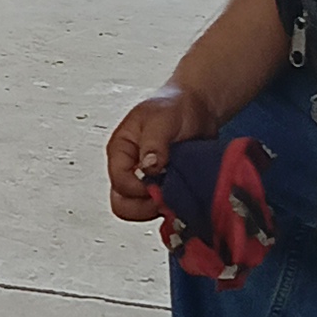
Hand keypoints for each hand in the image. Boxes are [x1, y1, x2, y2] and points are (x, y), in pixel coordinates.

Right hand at [106, 83, 218, 220]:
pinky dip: (172, 206)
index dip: (139, 188)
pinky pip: (160, 207)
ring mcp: (146, 181)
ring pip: (140, 210)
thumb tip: (148, 166)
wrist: (197, 107)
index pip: (119, 183)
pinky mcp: (163, 187)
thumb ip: (153, 143)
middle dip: (144, 205)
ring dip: (159, 206)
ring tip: (177, 191)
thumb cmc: (174, 105)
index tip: (159, 180)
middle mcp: (129, 169)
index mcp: (120, 151)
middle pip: (122, 203)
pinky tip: (184, 194)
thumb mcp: (161, 118)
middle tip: (166, 194)